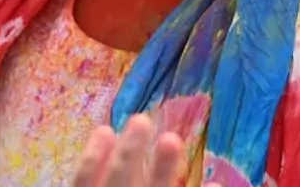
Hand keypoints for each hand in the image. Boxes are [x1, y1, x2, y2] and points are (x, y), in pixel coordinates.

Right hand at [74, 114, 203, 186]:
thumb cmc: (117, 186)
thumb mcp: (103, 182)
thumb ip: (99, 175)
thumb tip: (107, 134)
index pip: (83, 183)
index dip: (92, 161)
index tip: (104, 129)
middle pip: (117, 183)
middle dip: (128, 154)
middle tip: (141, 120)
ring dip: (163, 169)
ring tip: (171, 138)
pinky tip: (216, 182)